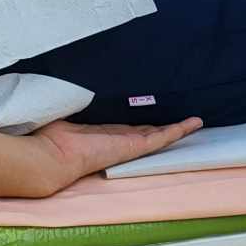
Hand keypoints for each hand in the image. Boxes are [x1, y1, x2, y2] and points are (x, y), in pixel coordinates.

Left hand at [35, 116, 203, 187]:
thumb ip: (69, 104)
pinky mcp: (133, 146)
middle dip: (161, 126)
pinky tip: (193, 123)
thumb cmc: (52, 139)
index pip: (123, 128)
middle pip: (143, 132)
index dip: (137, 123)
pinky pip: (160, 138)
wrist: (51, 157)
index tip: (149, 116)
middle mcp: (115, 141)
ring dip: (175, 129)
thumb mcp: (63, 115)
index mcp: (100, 135)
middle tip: (179, 121)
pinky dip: (178, 130)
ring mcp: (126, 145)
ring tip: (193, 123)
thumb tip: (65, 88)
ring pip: (156, 135)